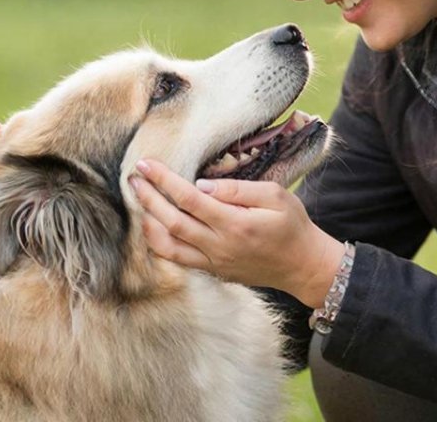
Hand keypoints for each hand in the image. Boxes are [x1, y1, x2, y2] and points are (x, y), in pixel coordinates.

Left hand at [129, 159, 345, 307]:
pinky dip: (160, 244)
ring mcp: (214, 262)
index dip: (164, 180)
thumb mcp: (276, 196)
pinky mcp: (213, 271)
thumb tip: (202, 184)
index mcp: (235, 223)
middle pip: (172, 221)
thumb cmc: (292, 225)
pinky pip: (178, 259)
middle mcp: (219, 246)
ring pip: (168, 246)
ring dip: (149, 223)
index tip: (147, 164)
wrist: (303, 265)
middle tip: (133, 178)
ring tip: (139, 201)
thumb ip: (238, 189)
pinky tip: (154, 226)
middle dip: (148, 198)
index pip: (189, 199)